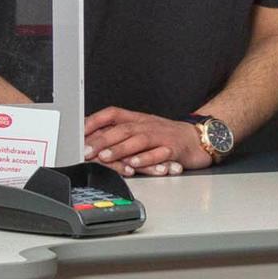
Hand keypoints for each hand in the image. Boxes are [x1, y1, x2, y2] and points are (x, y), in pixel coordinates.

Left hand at [84, 107, 208, 175]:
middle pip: (123, 129)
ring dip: (120, 148)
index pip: (113, 114)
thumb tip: (92, 141)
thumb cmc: (167, 137)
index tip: (78, 130)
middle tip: (86, 150)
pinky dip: (146, 158)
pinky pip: (159, 152)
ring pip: (138, 140)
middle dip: (102, 140)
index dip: (95, 121)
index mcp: (138, 119)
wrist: (199, 139)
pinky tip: (134, 164)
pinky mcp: (174, 149)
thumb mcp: (142, 131)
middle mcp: (148, 125)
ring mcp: (161, 136)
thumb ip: (120, 135)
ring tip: (105, 157)